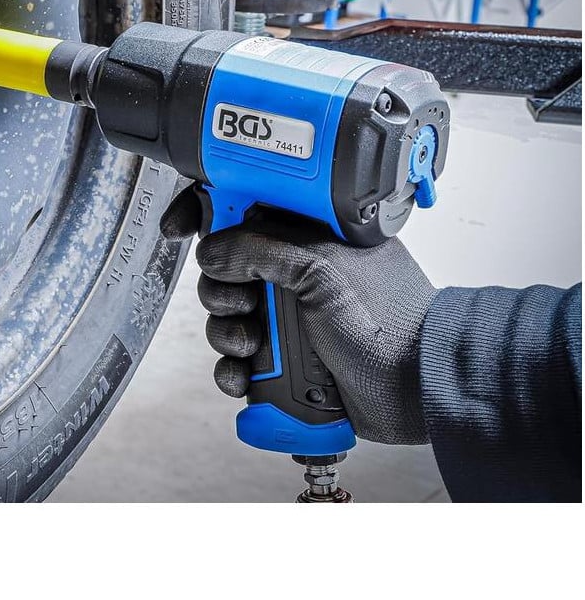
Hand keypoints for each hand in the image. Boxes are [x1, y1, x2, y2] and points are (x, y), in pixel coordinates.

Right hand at [161, 184, 436, 443]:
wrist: (419, 391)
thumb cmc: (390, 324)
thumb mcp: (322, 272)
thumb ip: (261, 250)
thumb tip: (212, 250)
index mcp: (308, 236)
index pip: (246, 208)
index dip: (208, 212)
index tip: (181, 227)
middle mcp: (295, 273)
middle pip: (225, 269)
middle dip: (220, 290)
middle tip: (243, 303)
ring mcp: (289, 317)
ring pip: (227, 317)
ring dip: (226, 334)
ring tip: (252, 347)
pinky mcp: (285, 359)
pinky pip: (237, 361)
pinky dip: (233, 371)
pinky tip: (245, 378)